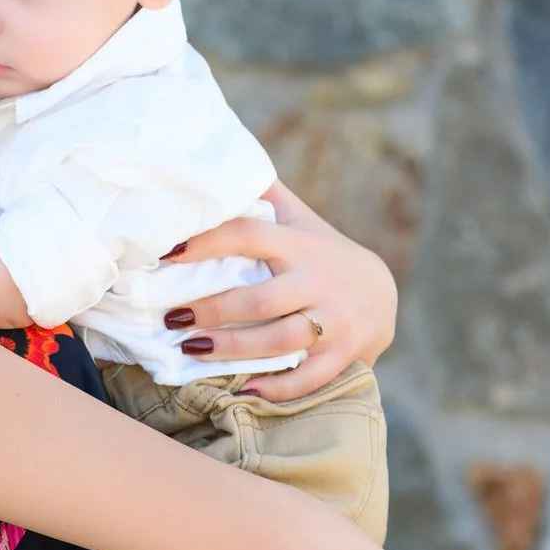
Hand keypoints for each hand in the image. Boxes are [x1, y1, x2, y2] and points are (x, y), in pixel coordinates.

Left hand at [164, 181, 397, 399]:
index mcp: (299, 245)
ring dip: (232, 348)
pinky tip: (243, 390)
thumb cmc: (323, 255)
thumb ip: (268, 197)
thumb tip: (225, 159)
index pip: (248, 235)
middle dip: (213, 310)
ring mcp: (332, 321)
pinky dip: (276, 388)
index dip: (206, 241)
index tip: (167, 251)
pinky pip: (307, 377)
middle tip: (171, 318)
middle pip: (259, 300)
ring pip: (279, 339)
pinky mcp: (342, 354)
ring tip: (191, 350)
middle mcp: (316, 281)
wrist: (382, 295)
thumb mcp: (301, 221)